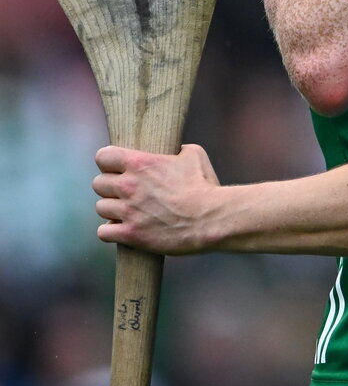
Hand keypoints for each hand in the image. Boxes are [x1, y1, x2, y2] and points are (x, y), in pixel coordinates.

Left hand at [94, 144, 220, 253]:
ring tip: (126, 212)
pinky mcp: (131, 234)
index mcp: (141, 163)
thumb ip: (177, 150)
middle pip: (98, 184)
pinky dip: (111, 231)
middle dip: (110, 187)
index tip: (117, 168)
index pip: (103, 157)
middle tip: (124, 193)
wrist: (210, 218)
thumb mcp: (194, 155)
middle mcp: (129, 186)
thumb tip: (175, 151)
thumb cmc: (204, 186)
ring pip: (100, 208)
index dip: (109, 162)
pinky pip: (103, 232)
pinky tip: (122, 229)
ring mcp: (128, 211)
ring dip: (112, 210)